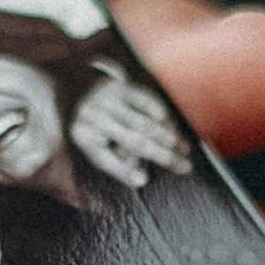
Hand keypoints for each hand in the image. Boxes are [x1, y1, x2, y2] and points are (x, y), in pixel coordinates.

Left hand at [69, 63, 193, 187]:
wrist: (78, 83)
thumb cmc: (93, 124)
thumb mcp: (92, 144)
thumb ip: (114, 163)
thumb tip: (141, 181)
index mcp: (82, 135)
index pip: (104, 159)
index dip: (124, 171)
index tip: (142, 181)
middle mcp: (93, 117)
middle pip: (133, 141)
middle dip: (162, 156)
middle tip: (184, 167)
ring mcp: (106, 100)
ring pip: (143, 123)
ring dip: (168, 137)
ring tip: (185, 149)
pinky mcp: (119, 86)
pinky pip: (144, 101)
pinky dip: (159, 112)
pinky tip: (173, 125)